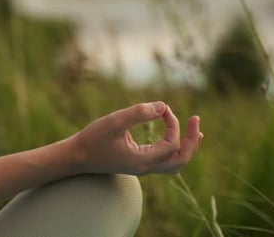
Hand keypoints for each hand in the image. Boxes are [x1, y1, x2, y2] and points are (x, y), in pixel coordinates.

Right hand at [73, 101, 202, 174]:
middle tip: (196, 120)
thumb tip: (163, 106)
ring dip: (187, 147)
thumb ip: (139, 113)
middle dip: (191, 140)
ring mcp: (142, 167)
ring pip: (174, 164)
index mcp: (143, 161)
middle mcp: (146, 168)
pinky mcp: (137, 163)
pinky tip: (174, 136)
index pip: (172, 144)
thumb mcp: (115, 121)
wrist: (76, 156)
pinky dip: (175, 149)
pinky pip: (165, 161)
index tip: (163, 108)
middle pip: (180, 160)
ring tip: (196, 132)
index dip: (173, 124)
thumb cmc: (93, 139)